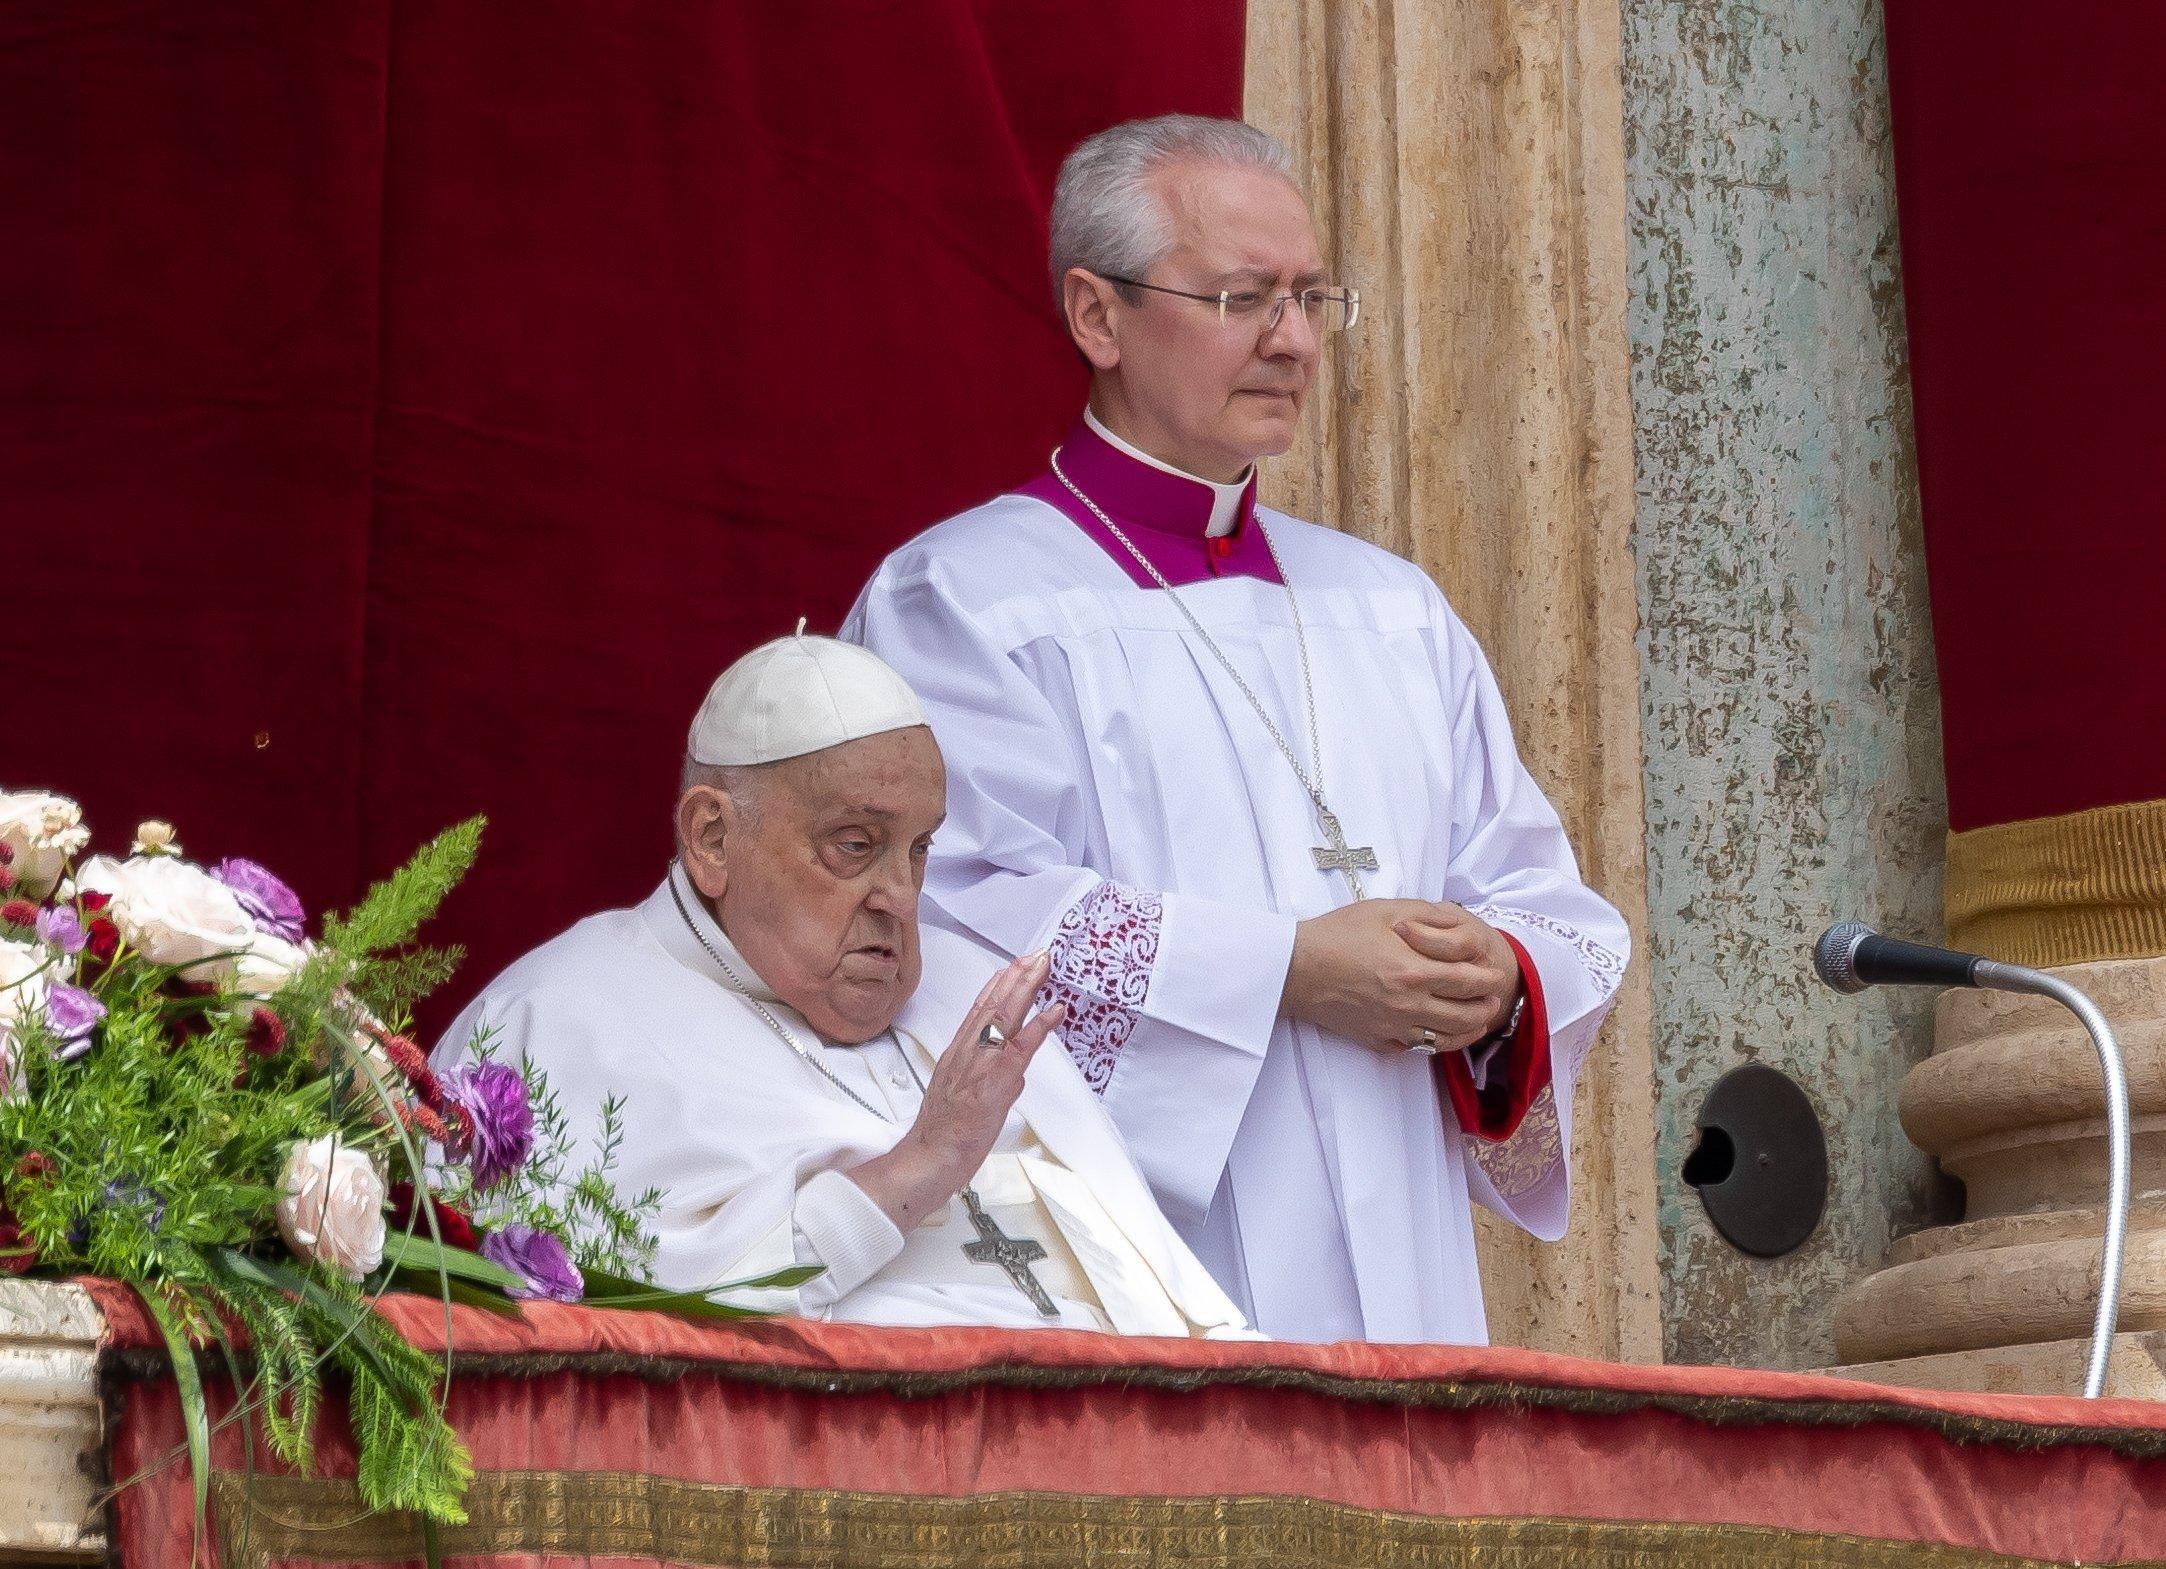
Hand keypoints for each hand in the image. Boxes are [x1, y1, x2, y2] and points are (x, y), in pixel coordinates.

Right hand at [847, 951, 1065, 1230]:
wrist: (930, 1155)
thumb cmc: (941, 1132)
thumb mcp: (955, 1093)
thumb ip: (981, 1076)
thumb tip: (1011, 1075)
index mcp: (957, 1052)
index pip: (978, 1009)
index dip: (997, 984)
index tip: (1012, 965)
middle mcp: (968, 1050)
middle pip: (993, 1004)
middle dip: (1016, 975)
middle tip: (1036, 953)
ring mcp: (982, 1062)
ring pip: (1005, 1015)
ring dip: (1026, 987)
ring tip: (1043, 965)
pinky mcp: (996, 1079)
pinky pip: (1021, 1046)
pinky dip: (1040, 1026)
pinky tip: (1055, 1011)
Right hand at [1281, 899, 1517, 1054]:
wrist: (1296, 969)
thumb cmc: (1338, 934)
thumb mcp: (1385, 911)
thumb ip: (1428, 916)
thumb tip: (1459, 923)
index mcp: (1413, 972)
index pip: (1469, 983)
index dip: (1489, 979)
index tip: (1497, 974)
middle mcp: (1408, 1006)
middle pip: (1465, 1016)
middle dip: (1487, 1007)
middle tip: (1493, 998)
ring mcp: (1393, 1028)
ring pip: (1447, 1040)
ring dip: (1469, 1030)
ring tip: (1476, 1019)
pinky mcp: (1378, 1041)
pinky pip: (1417, 1048)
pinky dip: (1435, 1040)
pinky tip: (1438, 1029)